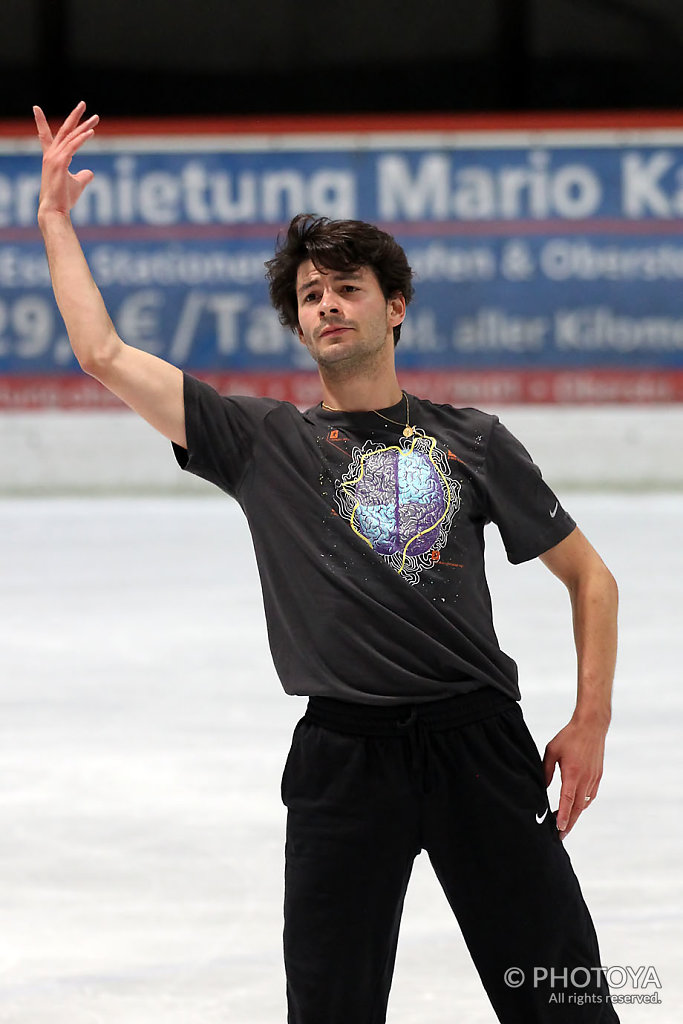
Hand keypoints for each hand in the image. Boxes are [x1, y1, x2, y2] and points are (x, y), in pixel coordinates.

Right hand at [34, 101, 98, 218]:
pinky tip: (91, 132)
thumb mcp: (77, 184)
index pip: (45, 135)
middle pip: (64, 131)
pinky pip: (73, 146)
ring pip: (71, 137)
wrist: (55, 210)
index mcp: (52, 157)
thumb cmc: (64, 199)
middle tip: (83, 104)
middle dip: (74, 117)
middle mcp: (51, 155)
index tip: (36, 107)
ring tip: (96, 118)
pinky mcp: (60, 163)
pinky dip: (82, 138)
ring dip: (84, 126)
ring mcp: (54, 158)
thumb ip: (84, 176)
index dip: (40, 122)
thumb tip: (91, 172)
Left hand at [543, 717, 606, 839]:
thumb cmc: (569, 737)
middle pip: (577, 808)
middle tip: (560, 836)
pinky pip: (590, 796)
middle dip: (568, 823)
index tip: (559, 828)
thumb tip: (542, 786)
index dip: (563, 815)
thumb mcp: (552, 751)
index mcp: (572, 773)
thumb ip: (546, 770)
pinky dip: (582, 804)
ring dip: (574, 814)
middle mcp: (585, 779)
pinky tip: (575, 806)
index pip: (567, 799)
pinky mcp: (598, 777)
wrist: (591, 726)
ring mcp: (593, 779)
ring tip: (564, 822)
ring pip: (584, 803)